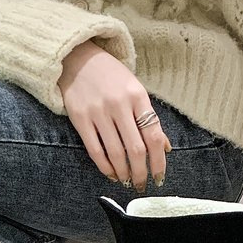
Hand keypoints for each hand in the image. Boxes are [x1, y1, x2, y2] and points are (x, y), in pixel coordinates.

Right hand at [58, 40, 170, 187]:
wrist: (78, 58)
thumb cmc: (111, 76)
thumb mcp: (135, 89)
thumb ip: (149, 117)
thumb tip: (165, 147)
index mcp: (138, 96)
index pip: (153, 136)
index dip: (159, 161)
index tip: (159, 176)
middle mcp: (119, 104)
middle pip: (136, 149)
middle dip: (141, 172)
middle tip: (142, 184)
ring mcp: (98, 112)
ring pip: (116, 153)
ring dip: (124, 172)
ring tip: (127, 180)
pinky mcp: (80, 118)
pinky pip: (95, 150)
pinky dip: (105, 166)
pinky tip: (111, 173)